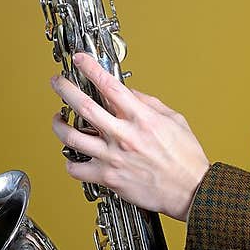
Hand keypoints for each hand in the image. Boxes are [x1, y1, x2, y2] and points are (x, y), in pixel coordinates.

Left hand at [50, 52, 209, 221]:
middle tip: (58, 82)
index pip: (110, 86)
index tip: (80, 59)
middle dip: (65, 89)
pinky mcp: (109, 177)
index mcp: (142, 118)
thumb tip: (129, 93)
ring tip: (59, 119)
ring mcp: (113, 157)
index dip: (91, 68)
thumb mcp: (174, 120)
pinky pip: (76, 169)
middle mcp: (124, 136)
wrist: (191, 190)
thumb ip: (149, 103)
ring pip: (72, 137)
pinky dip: (70, 162)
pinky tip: (73, 156)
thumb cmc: (186, 158)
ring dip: (59, 124)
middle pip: (84, 106)